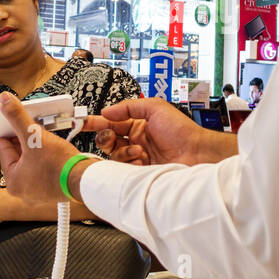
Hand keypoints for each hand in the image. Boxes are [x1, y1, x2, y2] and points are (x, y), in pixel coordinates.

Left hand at [0, 92, 82, 205]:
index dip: (7, 131)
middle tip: (29, 127)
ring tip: (43, 135)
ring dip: (35, 148)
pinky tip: (52, 148)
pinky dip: (45, 157)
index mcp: (13, 181)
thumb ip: (17, 117)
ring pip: (31, 161)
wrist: (86, 179)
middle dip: (23, 140)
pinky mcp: (52, 189)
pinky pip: (43, 168)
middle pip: (18, 156)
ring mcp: (39, 191)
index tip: (9, 122)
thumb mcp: (34, 135)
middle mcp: (24, 190)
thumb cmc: (60, 165)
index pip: (3, 149)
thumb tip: (4, 101)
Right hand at [86, 98, 236, 166]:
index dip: (96, 121)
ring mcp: (138, 156)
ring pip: (115, 155)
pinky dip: (130, 164)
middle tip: (111, 137)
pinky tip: (142, 161)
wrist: (196, 154)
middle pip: (108, 140)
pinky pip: (124, 169)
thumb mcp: (155, 108)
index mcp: (138, 124)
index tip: (82, 122)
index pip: (111, 121)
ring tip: (138, 152)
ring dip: (123, 152)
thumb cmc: (181, 131)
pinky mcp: (141, 171)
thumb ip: (128, 107)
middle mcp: (136, 140)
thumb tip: (107, 110)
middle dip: (106, 138)